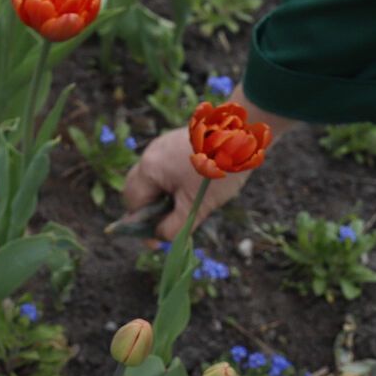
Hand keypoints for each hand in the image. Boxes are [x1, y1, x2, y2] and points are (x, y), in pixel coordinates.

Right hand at [122, 124, 250, 241]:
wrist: (242, 134)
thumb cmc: (216, 171)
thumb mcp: (196, 206)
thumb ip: (174, 227)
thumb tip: (158, 238)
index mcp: (149, 169)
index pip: (133, 204)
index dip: (142, 226)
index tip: (157, 241)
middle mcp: (150, 154)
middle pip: (138, 189)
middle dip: (150, 210)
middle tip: (170, 223)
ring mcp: (162, 145)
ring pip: (153, 179)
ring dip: (163, 196)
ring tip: (186, 204)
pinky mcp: (176, 142)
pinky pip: (165, 168)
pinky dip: (172, 182)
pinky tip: (192, 187)